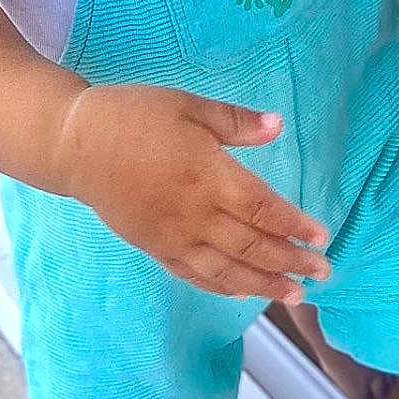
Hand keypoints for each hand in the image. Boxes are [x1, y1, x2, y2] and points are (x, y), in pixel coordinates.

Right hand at [52, 82, 332, 302]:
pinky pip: (195, 275)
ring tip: (294, 294)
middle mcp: (195, 214)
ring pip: (228, 269)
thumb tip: (278, 125)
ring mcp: (173, 236)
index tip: (322, 237)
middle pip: (252, 245)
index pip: (262, 209)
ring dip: (264, 283)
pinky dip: (224, 286)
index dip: (295, 225)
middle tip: (323, 273)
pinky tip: (242, 291)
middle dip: (291, 261)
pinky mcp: (154, 246)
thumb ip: (234, 121)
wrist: (75, 144)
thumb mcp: (186, 104)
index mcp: (208, 175)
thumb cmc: (134, 115)